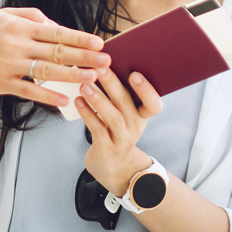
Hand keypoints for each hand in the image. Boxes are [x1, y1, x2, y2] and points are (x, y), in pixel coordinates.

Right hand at [0, 7, 109, 108]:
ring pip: (46, 71)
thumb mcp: (3, 15)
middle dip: (84, 57)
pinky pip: (29, 91)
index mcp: (18, 25)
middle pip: (56, 51)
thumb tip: (58, 26)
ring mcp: (8, 65)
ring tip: (92, 79)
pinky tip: (65, 99)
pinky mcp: (0, 83)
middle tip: (106, 62)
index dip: (79, 38)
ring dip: (72, 76)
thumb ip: (32, 17)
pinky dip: (48, 96)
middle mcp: (14, 43)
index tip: (99, 43)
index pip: (56, 31)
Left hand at [77, 68, 162, 195]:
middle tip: (100, 68)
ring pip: (113, 117)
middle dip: (112, 84)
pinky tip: (78, 101)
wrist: (115, 167)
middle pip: (126, 103)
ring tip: (84, 85)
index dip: (146, 89)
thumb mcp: (126, 116)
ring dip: (98, 99)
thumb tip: (104, 64)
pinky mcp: (106, 148)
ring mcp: (121, 139)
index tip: (134, 73)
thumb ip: (121, 95)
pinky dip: (87, 114)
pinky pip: (97, 129)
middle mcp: (135, 127)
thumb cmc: (117, 133)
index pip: (154, 104)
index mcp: (142, 115)